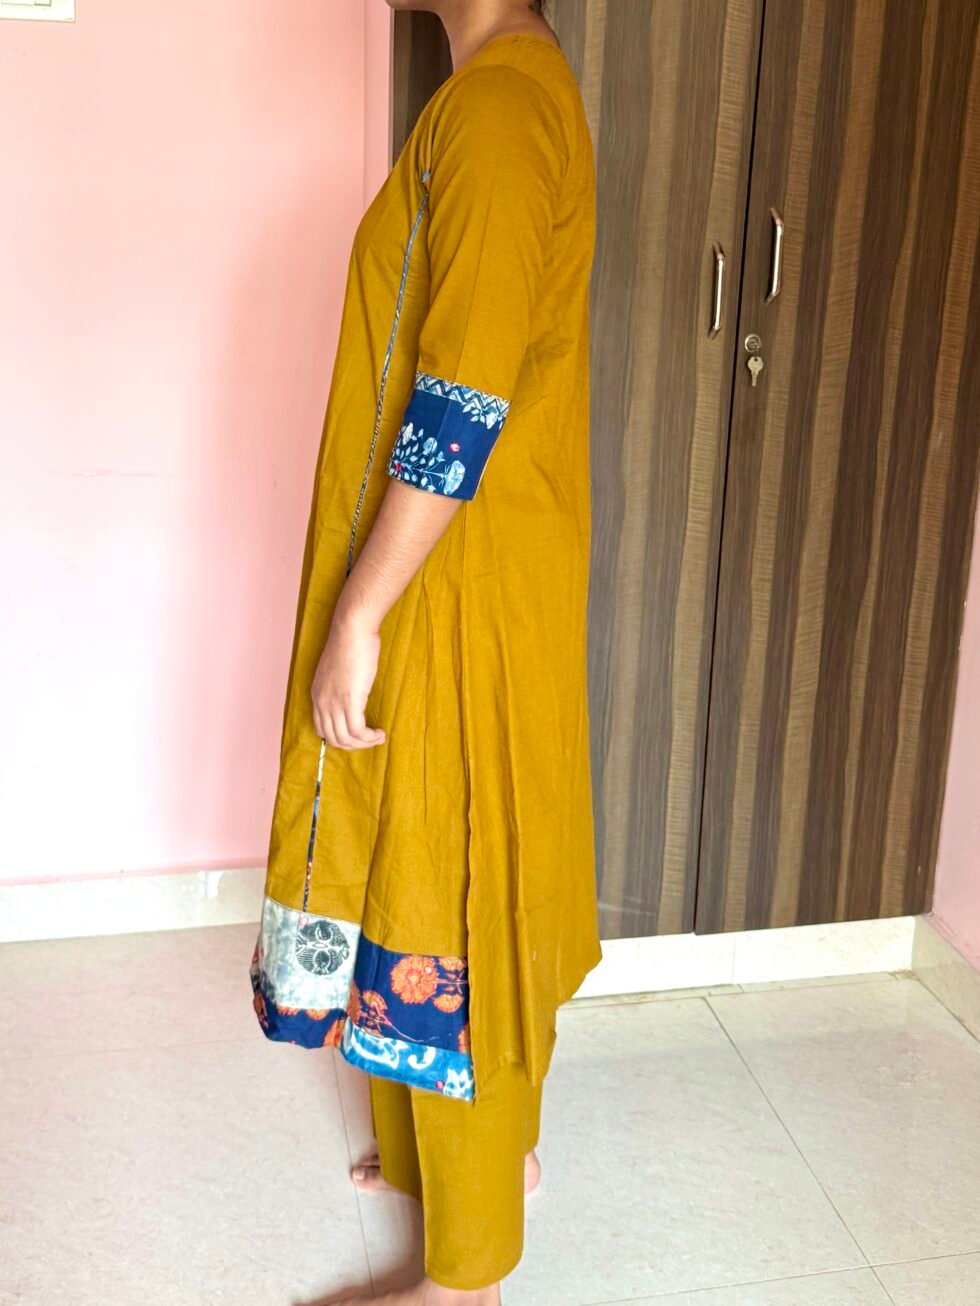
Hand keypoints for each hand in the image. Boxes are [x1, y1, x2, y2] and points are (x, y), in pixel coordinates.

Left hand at [311, 606, 385, 749]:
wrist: (352, 631)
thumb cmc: (350, 644)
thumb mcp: (337, 670)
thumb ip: (339, 686)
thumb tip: (352, 695)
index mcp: (317, 695)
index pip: (321, 730)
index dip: (340, 738)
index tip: (356, 735)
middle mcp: (321, 703)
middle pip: (333, 739)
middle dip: (354, 745)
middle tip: (370, 740)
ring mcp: (334, 703)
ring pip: (346, 739)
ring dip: (364, 743)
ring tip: (378, 737)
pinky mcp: (349, 701)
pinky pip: (358, 731)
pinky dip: (369, 737)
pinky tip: (380, 733)